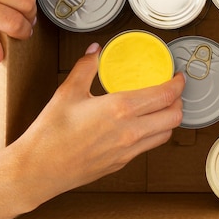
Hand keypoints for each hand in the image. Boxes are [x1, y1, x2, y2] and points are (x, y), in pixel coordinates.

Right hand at [0, 43, 184, 218]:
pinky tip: (142, 124)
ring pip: (166, 134)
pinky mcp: (123, 163)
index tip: (177, 77)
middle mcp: (131, 131)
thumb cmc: (50, 132)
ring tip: (161, 107)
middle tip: (172, 91)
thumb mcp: (67, 92)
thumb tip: (96, 49)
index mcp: (120, 108)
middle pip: (174, 116)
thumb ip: (86, 67)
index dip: (177, 84)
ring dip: (169, 119)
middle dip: (179, 101)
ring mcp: (129, 150)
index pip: (164, 95)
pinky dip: (155, 133)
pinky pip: (149, 146)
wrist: (39, 169)